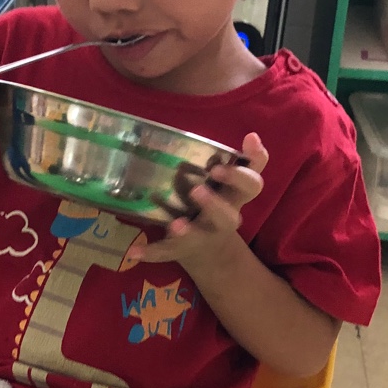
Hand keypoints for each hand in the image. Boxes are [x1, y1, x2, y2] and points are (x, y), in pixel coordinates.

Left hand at [125, 132, 265, 269]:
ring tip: (174, 225)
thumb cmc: (220, 202)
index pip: (251, 186)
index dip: (240, 176)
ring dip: (186, 231)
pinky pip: (166, 251)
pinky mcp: (182, 250)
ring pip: (199, 237)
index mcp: (235, 198)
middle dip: (213, 205)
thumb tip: (253, 135)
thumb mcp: (232, 183)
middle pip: (228, 217)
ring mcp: (203, 237)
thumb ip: (243, 159)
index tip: (221, 166)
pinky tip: (134, 251)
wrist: (212, 252)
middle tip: (197, 191)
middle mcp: (223, 220)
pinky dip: (151, 252)